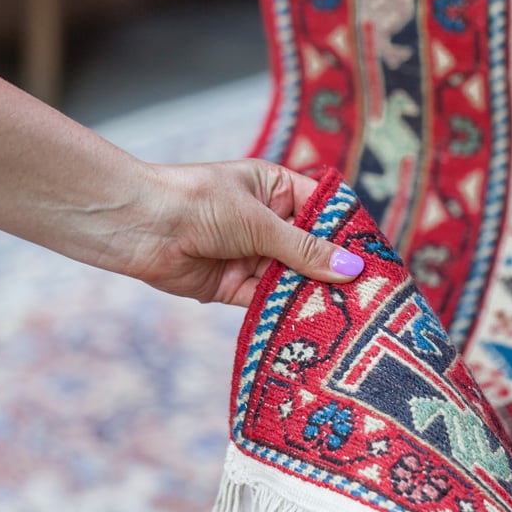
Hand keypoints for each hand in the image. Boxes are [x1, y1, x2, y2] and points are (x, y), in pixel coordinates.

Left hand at [115, 159, 364, 306]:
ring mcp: (251, 255)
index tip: (375, 258)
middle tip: (369, 294)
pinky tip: (312, 322)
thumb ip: (305, 249)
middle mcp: (267, 222)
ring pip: (292, 277)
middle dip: (333, 270)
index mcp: (275, 189)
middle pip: (311, 249)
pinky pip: (268, 300)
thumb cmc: (198, 203)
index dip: (347, 233)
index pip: (323, 210)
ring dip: (312, 294)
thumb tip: (352, 268)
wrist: (137, 226)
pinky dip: (286, 310)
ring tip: (348, 313)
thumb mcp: (258, 222)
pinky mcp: (233, 286)